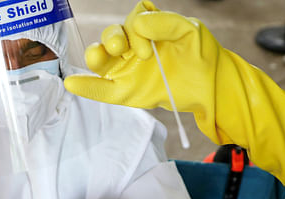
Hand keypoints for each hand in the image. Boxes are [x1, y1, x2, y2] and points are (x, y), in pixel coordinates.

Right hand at [64, 0, 284, 198]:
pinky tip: (72, 84)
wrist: (213, 87)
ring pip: (102, 60)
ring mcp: (128, 69)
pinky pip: (103, 90)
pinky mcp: (128, 92)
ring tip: (98, 58)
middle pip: (111, 36)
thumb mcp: (190, 32)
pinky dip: (87, 87)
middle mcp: (134, 46)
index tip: (149, 50)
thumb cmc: (202, 56)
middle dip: (112, 39)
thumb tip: (138, 25)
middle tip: (128, 51)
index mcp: (149, 28)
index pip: (132, 21)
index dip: (135, 31)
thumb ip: (166, 24)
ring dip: (95, 57)